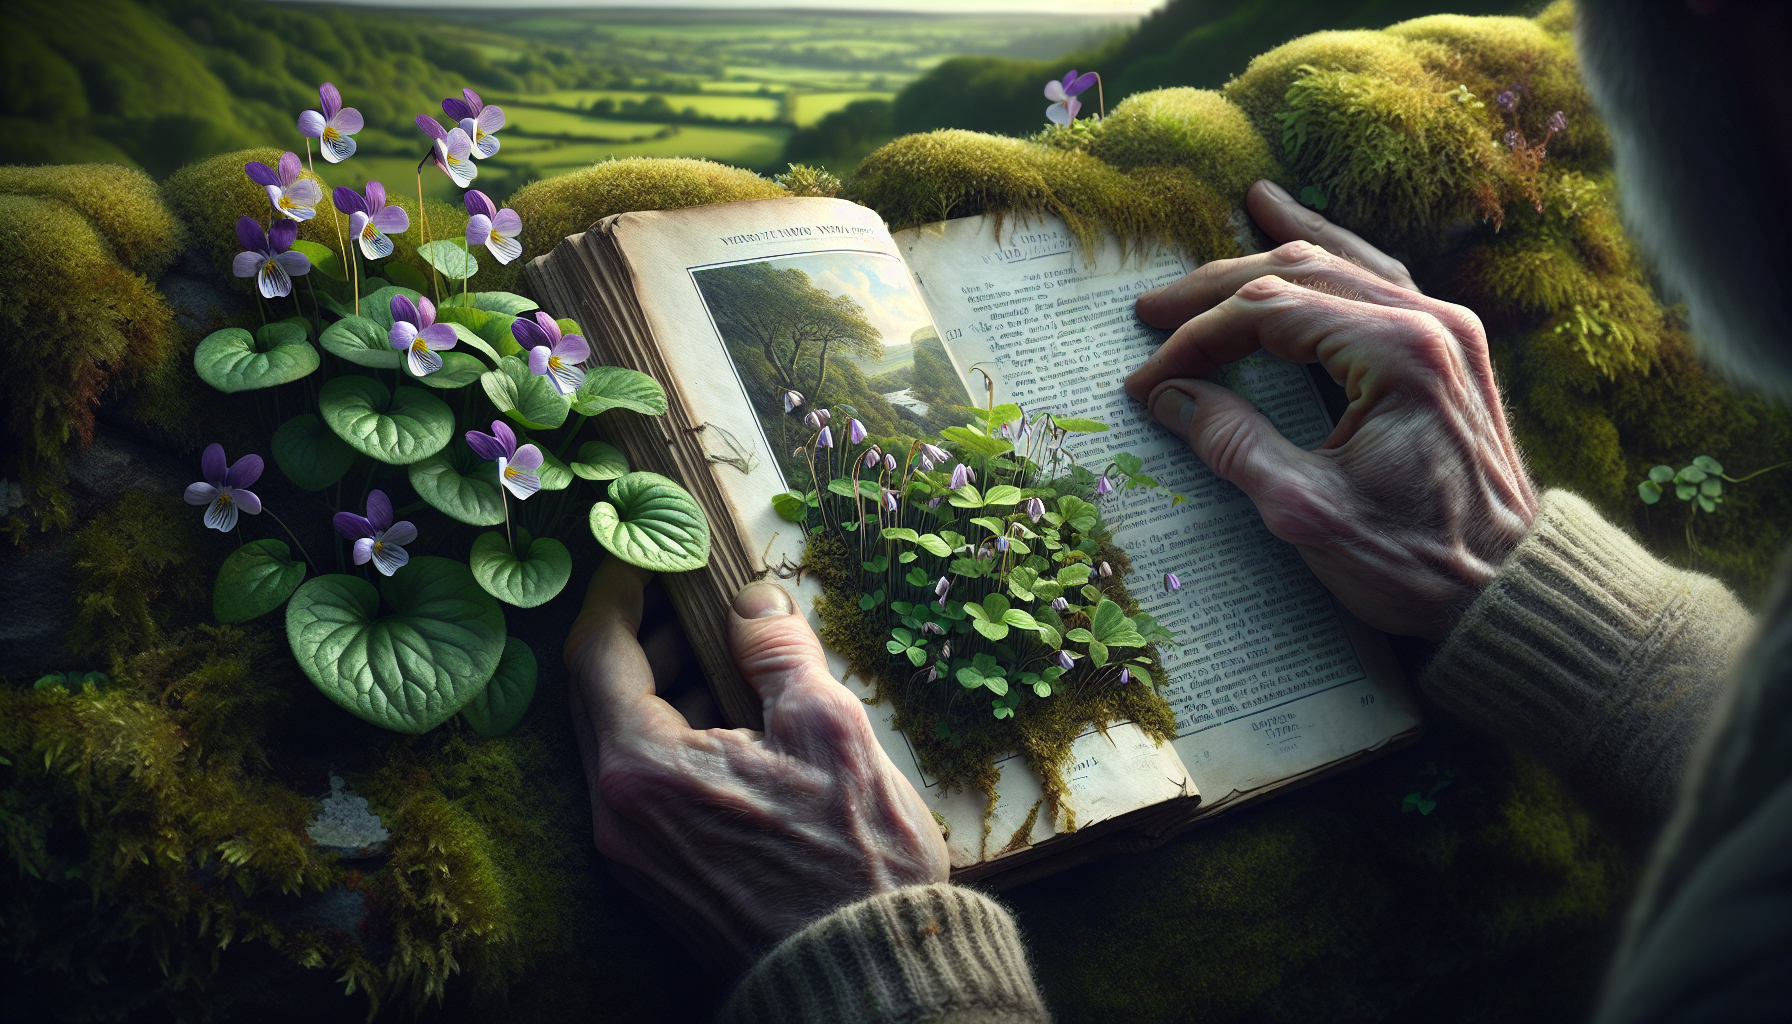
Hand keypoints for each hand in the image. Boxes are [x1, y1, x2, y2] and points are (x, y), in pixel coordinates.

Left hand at [564, 558, 948, 969]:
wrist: (867, 979)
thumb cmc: (856, 861)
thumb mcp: (829, 728)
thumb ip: (779, 651)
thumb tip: (753, 601)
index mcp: (645, 769)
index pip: (596, 654)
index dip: (614, 593)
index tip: (640, 556)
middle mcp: (619, 816)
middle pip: (596, 699)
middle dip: (640, 639)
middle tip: (690, 600)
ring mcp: (633, 857)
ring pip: (619, 746)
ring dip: (657, 692)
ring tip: (722, 660)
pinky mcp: (660, 882)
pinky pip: (641, 789)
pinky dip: (669, 743)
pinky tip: (729, 729)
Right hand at [1125, 180, 1536, 640]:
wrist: (1513, 591)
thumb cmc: (1416, 563)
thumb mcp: (1306, 513)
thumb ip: (1233, 444)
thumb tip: (1169, 398)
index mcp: (1396, 355)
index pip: (1268, 313)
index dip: (1196, 340)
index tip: (1148, 379)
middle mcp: (1430, 324)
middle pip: (1305, 271)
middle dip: (1220, 285)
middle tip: (1154, 307)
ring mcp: (1449, 330)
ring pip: (1350, 261)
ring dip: (1286, 244)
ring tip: (1249, 205)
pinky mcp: (1454, 350)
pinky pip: (1383, 281)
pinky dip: (1340, 258)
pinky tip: (1314, 242)